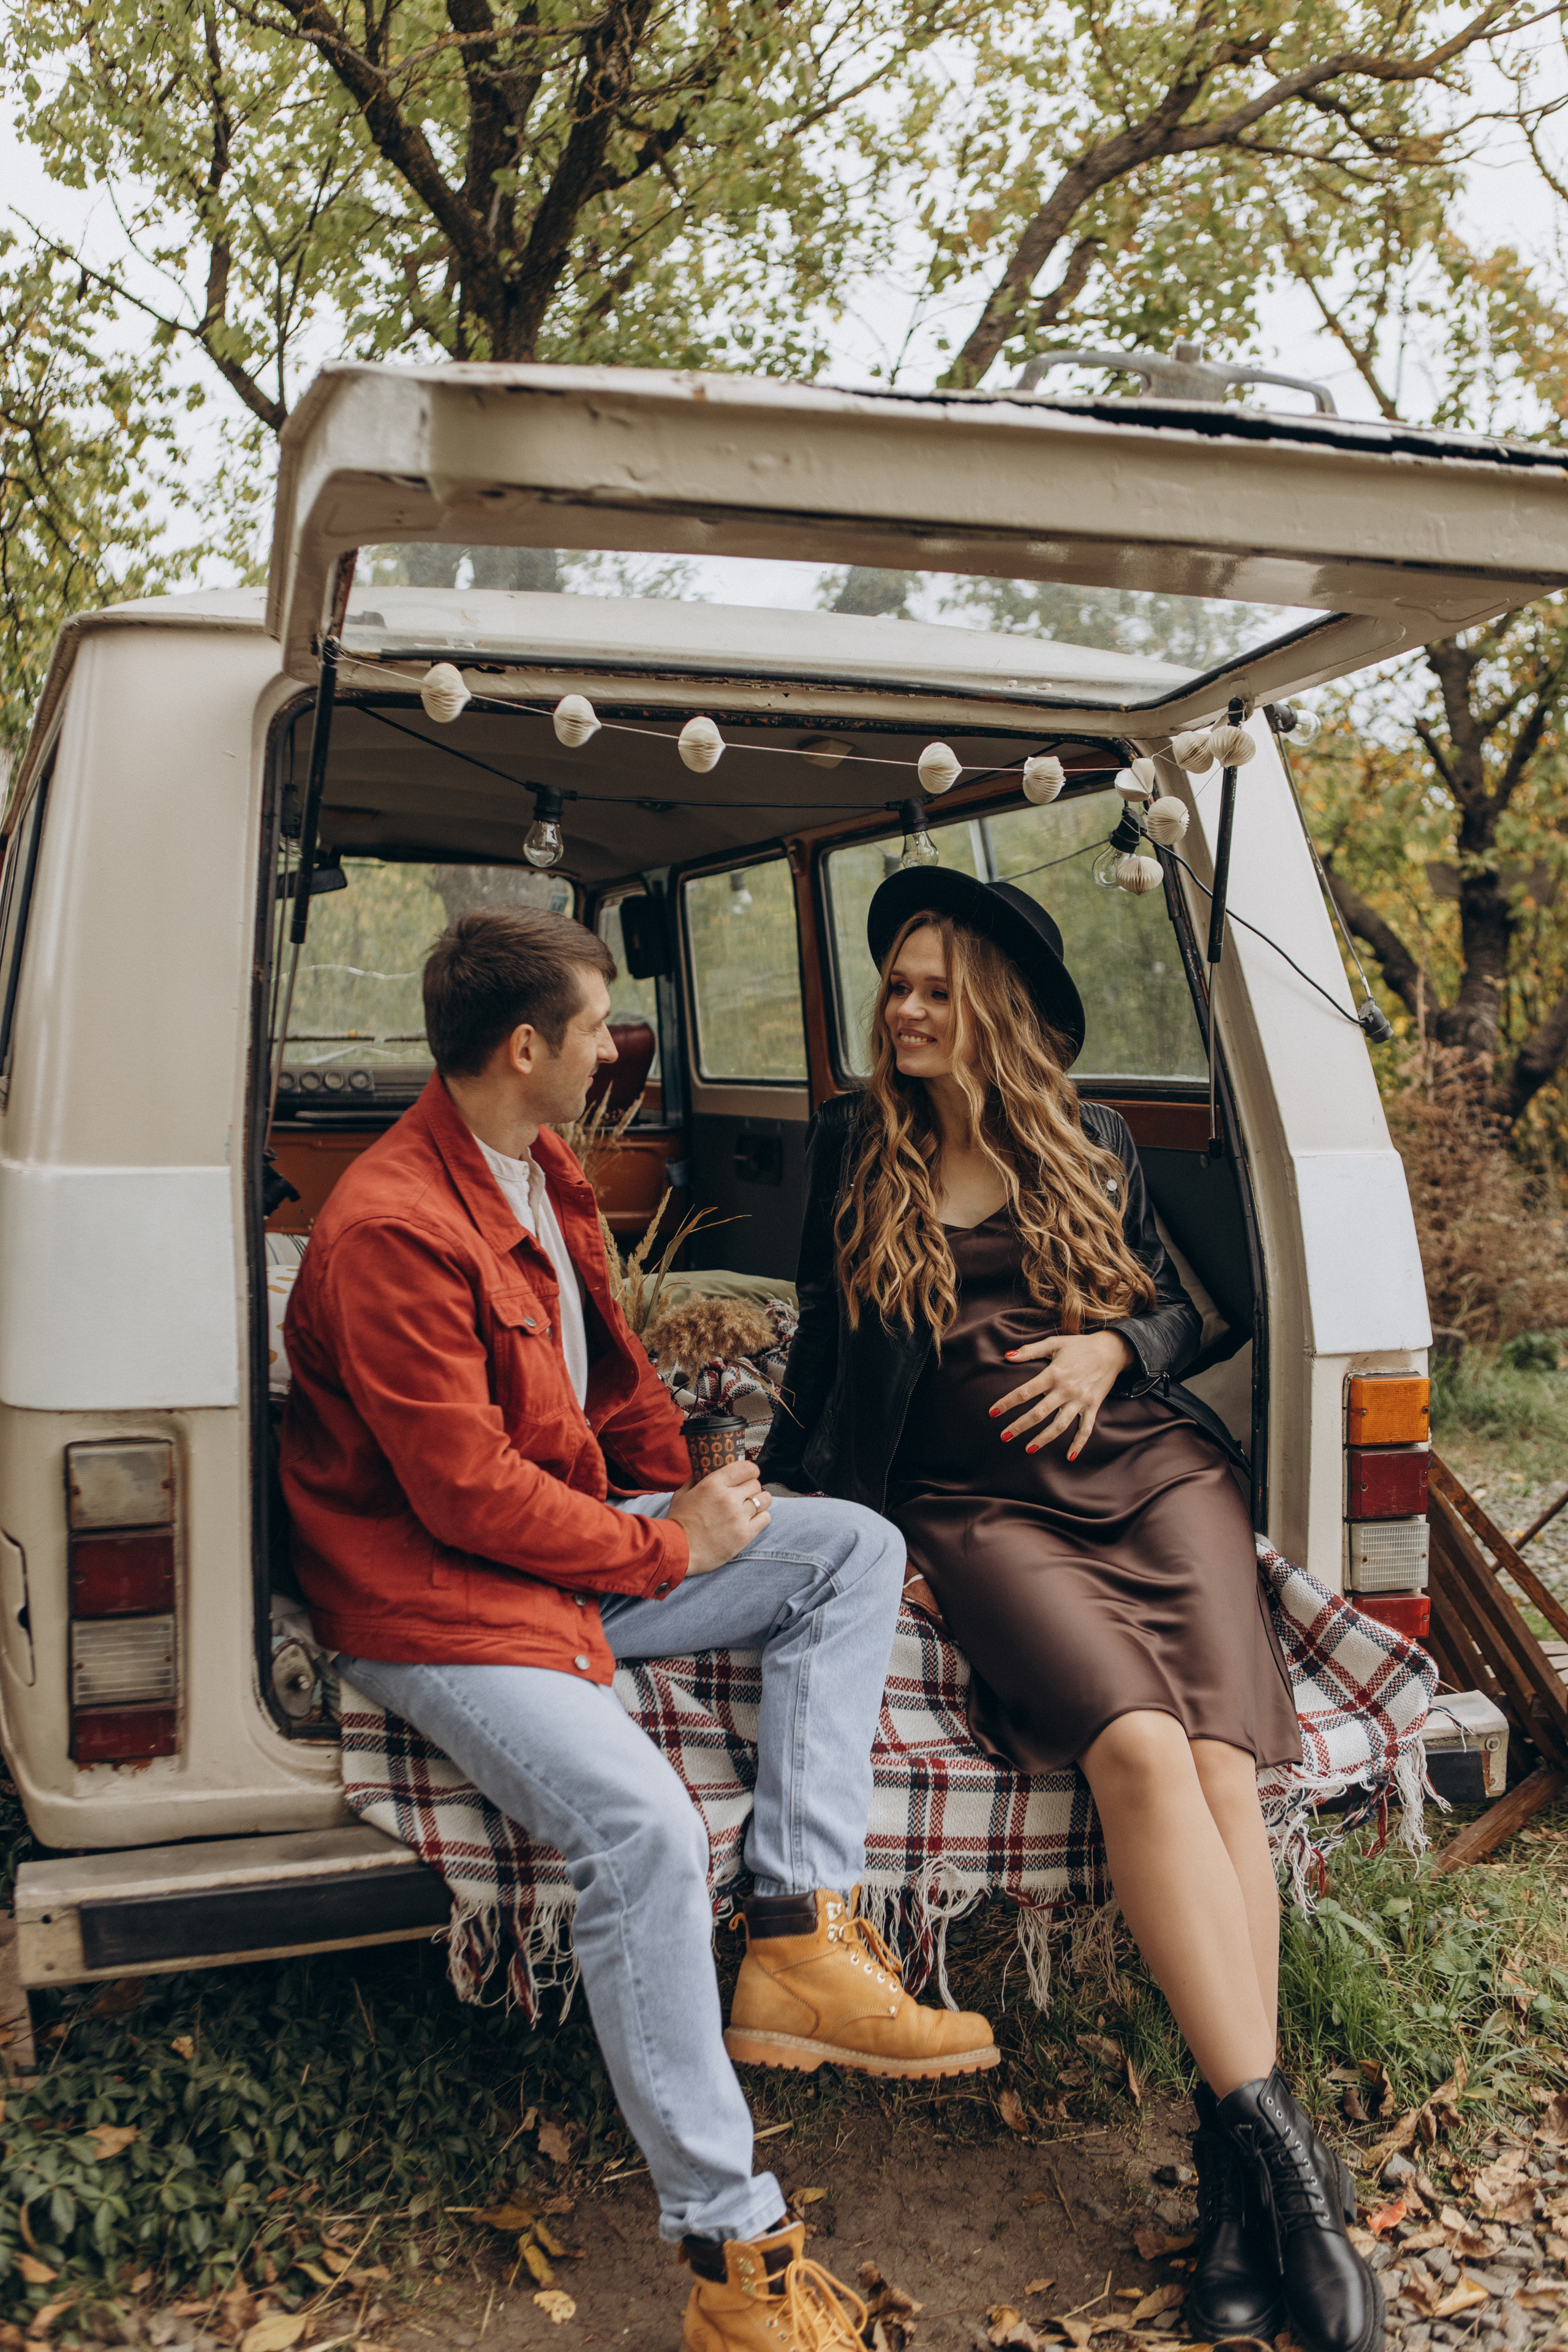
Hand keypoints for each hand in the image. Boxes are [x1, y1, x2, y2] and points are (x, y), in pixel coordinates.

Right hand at [667, 1458, 770, 1573]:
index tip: (749, 1474)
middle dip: (751, 1488)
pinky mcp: (744, 1535)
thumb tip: (704, 1468)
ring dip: (759, 1501)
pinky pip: (765, 1518)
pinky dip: (761, 1517)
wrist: (678, 1551)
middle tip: (744, 1495)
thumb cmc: (678, 1522)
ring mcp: (738, 1517)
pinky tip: (751, 1520)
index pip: (746, 1468)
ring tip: (751, 1507)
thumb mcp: (682, 1494)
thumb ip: (695, 1479)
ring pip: (764, 1499)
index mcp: (713, 1484)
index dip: (750, 1470)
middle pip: (756, 1484)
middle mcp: (729, 1498)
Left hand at [989, 1331, 1135, 1460]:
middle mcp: (1066, 1390)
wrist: (1112, 1350)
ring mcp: (1080, 1400)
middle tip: (1004, 1436)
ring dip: (1043, 1439)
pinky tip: (1069, 1457)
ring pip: (1059, 1425)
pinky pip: (1085, 1429)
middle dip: (1020, 1426)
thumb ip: (1030, 1350)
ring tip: (1028, 1449)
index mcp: (1054, 1374)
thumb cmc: (1079, 1346)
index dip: (1007, 1403)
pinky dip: (1078, 1444)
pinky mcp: (1093, 1406)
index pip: (1025, 1392)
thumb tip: (1007, 1355)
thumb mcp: (1054, 1343)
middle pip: (1038, 1413)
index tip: (992, 1413)